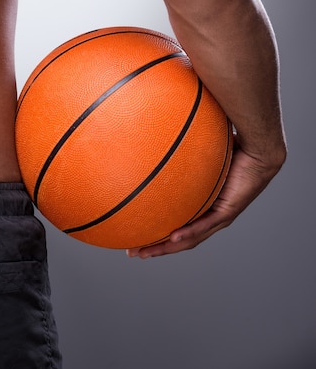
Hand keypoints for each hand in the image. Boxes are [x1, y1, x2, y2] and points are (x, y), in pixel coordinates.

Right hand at [126, 138, 284, 257]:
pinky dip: (189, 232)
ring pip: (190, 239)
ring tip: (146, 252)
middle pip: (180, 241)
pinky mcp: (227, 211)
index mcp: (204, 208)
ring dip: (167, 247)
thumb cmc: (230, 148)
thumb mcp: (198, 154)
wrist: (258, 150)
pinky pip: (205, 225)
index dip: (158, 235)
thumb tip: (158, 138)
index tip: (137, 237)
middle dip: (156, 248)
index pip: (178, 227)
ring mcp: (219, 217)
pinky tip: (172, 236)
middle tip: (133, 252)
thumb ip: (180, 152)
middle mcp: (211, 217)